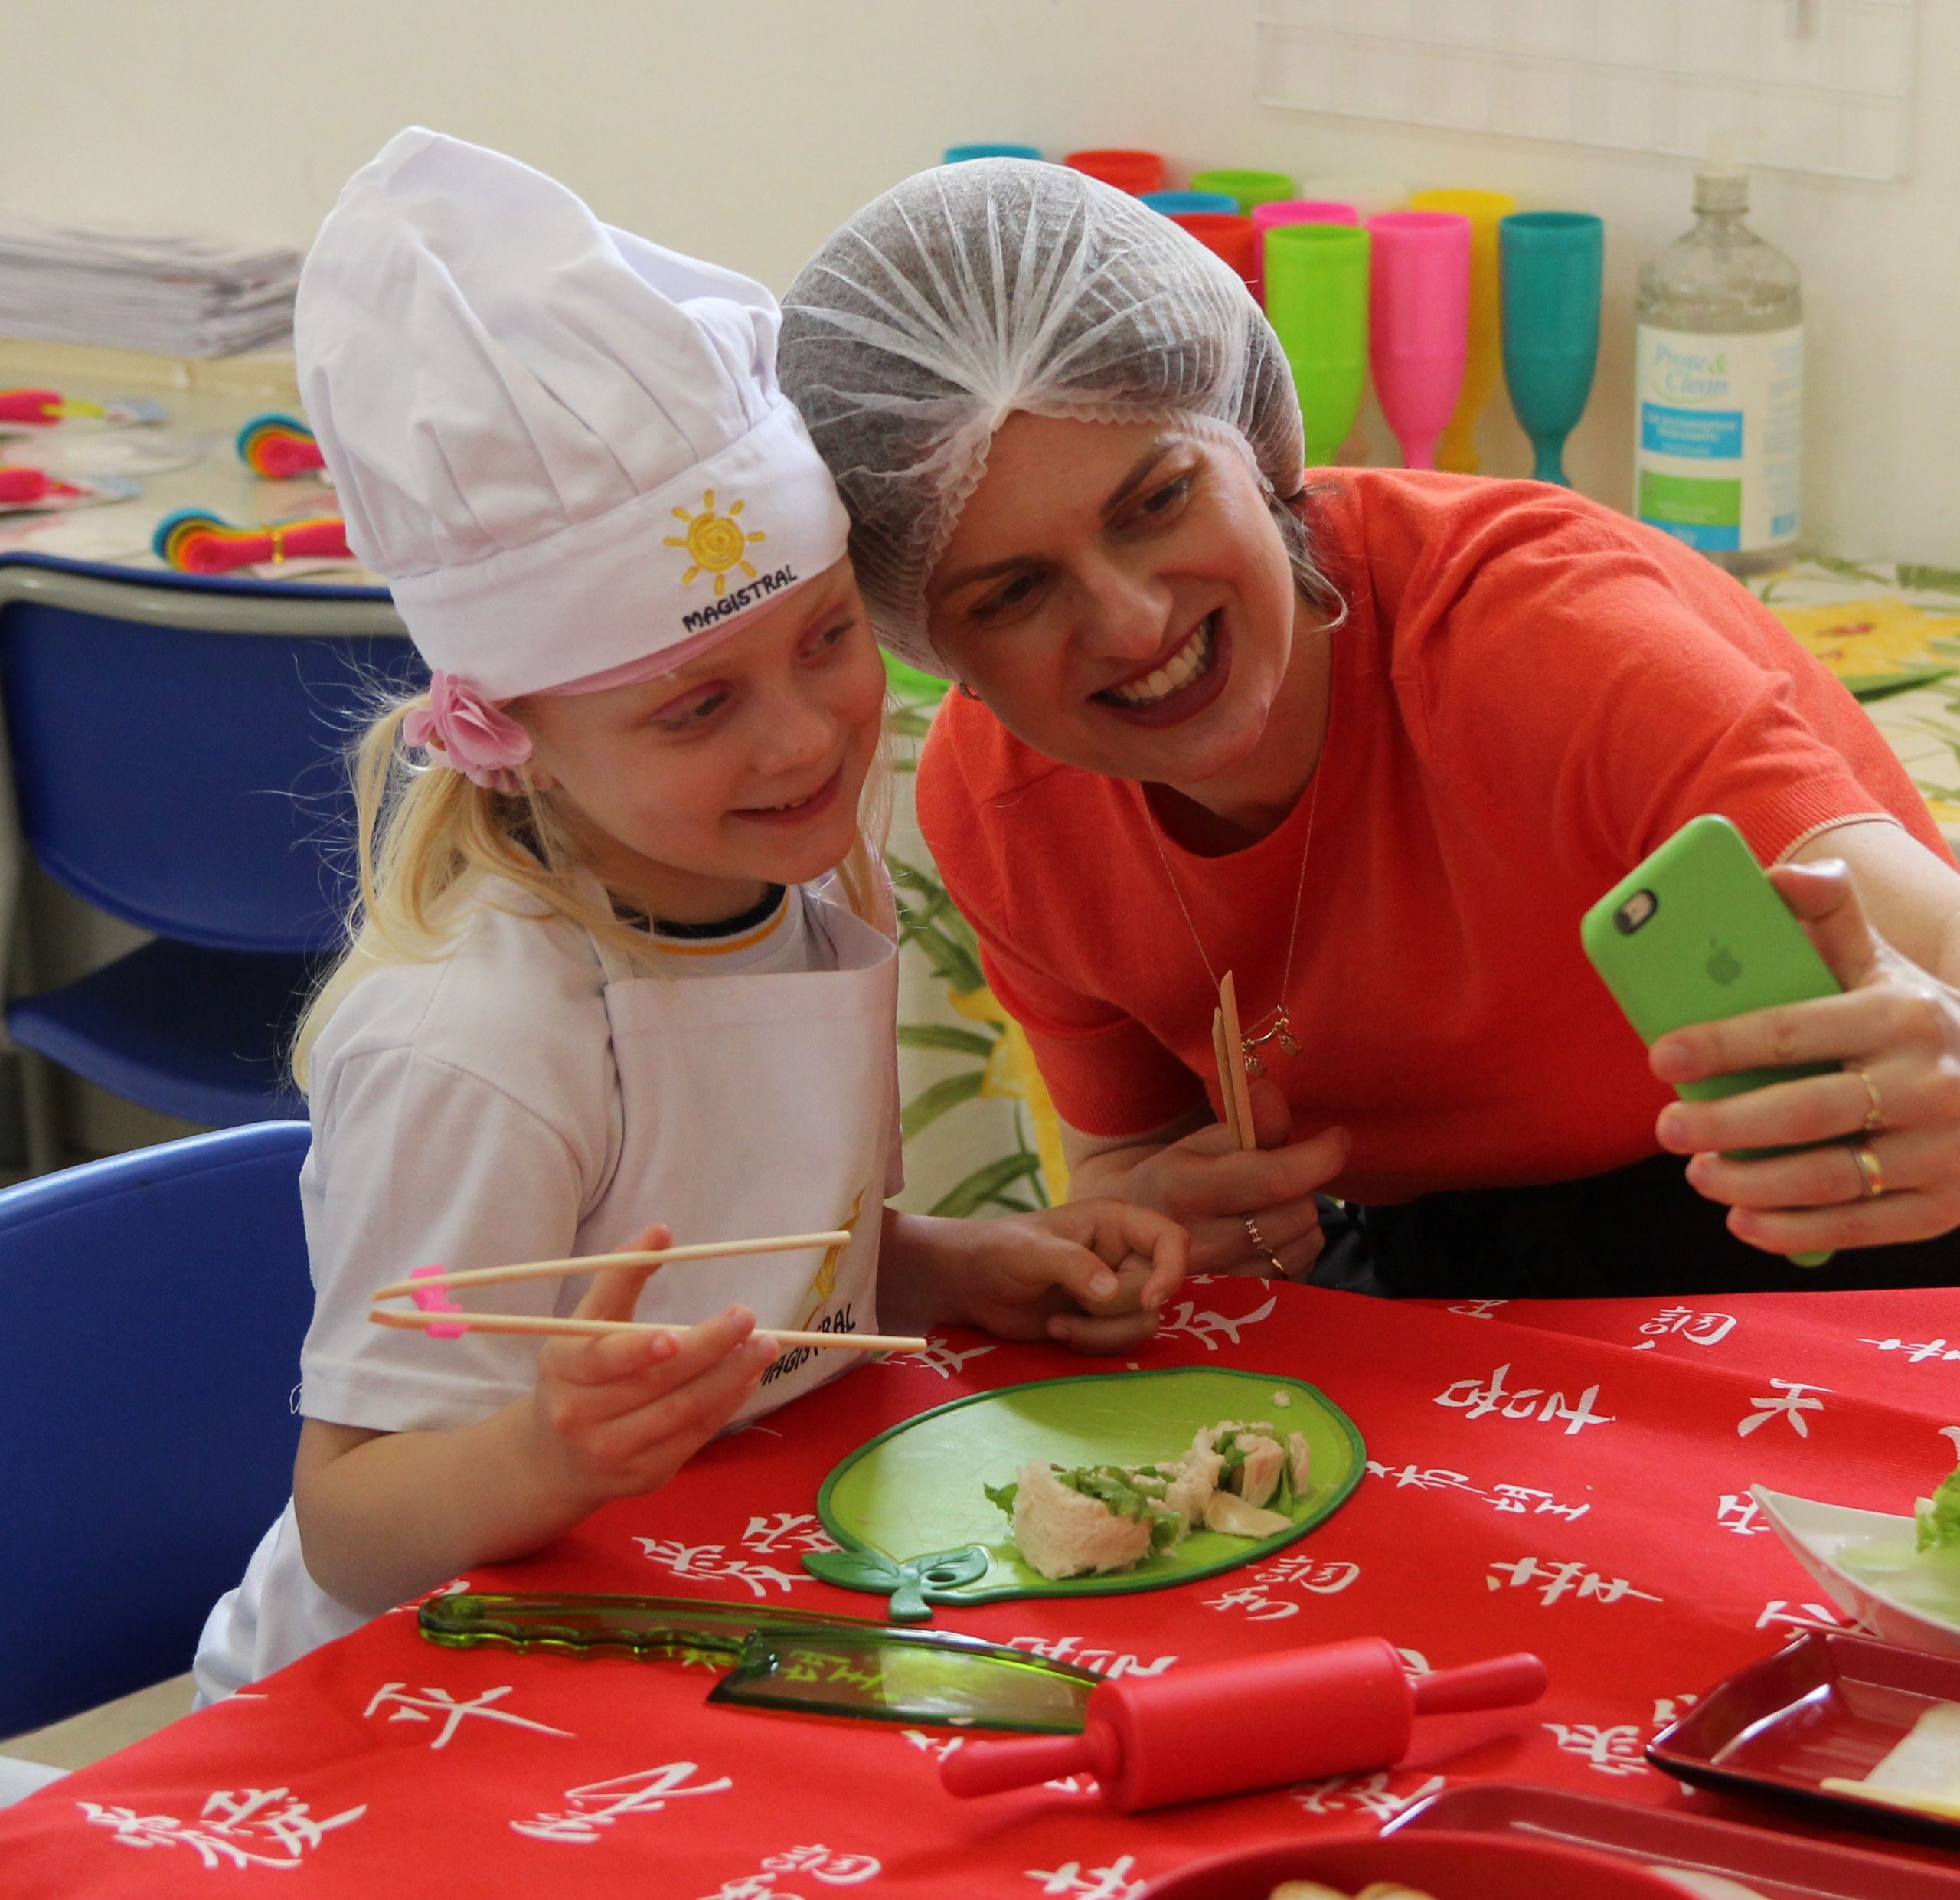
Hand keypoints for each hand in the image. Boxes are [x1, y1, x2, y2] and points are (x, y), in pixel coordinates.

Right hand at [523, 1223, 777, 1507]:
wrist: (554, 1459)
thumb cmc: (578, 1372)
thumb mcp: (583, 1323)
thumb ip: (621, 1276)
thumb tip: (662, 1230)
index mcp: (563, 1369)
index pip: (601, 1360)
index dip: (638, 1348)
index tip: (675, 1334)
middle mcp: (581, 1416)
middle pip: (654, 1383)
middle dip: (707, 1349)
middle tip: (747, 1317)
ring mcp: (612, 1452)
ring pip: (681, 1412)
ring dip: (729, 1377)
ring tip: (764, 1346)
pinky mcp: (643, 1477)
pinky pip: (692, 1437)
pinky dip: (725, 1405)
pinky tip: (747, 1379)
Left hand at [940, 1198, 1188, 1353]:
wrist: (972, 1286)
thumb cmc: (998, 1252)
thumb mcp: (1030, 1250)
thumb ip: (1073, 1264)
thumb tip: (1111, 1292)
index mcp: (1114, 1222)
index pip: (1171, 1239)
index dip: (1172, 1270)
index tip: (1148, 1299)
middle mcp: (1124, 1254)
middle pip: (1155, 1290)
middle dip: (1112, 1309)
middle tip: (1071, 1302)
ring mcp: (1116, 1289)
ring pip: (1143, 1322)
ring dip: (1101, 1333)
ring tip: (1057, 1324)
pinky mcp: (1103, 1321)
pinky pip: (1123, 1342)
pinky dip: (1092, 1343)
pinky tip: (1057, 1330)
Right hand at [1082, 1082, 1349, 1277]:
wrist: (1128, 1247)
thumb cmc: (1172, 1184)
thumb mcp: (1196, 1145)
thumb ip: (1245, 1123)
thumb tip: (1272, 1093)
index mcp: (1183, 1188)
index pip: (1271, 1178)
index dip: (1318, 1157)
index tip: (1339, 1138)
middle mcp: (1198, 1241)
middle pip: (1297, 1211)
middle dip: (1303, 1187)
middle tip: (1282, 1178)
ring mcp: (1217, 1283)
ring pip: (1304, 1243)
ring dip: (1301, 1219)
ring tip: (1270, 1209)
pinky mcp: (1237, 1307)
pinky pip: (1299, 1272)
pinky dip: (1295, 1250)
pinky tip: (1268, 1239)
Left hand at [1652, 859, 1959, 1252]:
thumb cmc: (1919, 1022)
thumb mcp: (1884, 964)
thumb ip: (1830, 916)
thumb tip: (1777, 877)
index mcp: (1903, 1016)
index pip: (1795, 1030)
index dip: (1723, 1044)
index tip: (1662, 1056)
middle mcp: (1931, 1084)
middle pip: (1807, 1114)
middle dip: (1726, 1125)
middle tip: (1667, 1128)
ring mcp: (1944, 1152)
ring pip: (1831, 1179)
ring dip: (1751, 1185)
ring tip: (1699, 1174)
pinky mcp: (1946, 1207)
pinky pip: (1862, 1228)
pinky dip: (1794, 1231)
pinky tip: (1743, 1221)